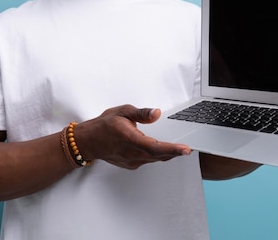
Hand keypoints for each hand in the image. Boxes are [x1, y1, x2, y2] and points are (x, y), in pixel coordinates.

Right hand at [74, 105, 191, 169]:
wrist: (89, 141)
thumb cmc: (104, 125)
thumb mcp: (122, 111)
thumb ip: (141, 113)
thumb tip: (156, 113)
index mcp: (130, 139)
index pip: (155, 147)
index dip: (172, 149)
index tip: (186, 149)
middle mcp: (132, 153)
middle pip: (159, 155)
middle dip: (175, 152)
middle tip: (188, 147)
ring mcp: (132, 161)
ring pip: (155, 159)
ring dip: (167, 154)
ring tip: (178, 147)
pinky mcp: (131, 164)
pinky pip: (149, 160)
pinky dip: (157, 155)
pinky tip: (160, 148)